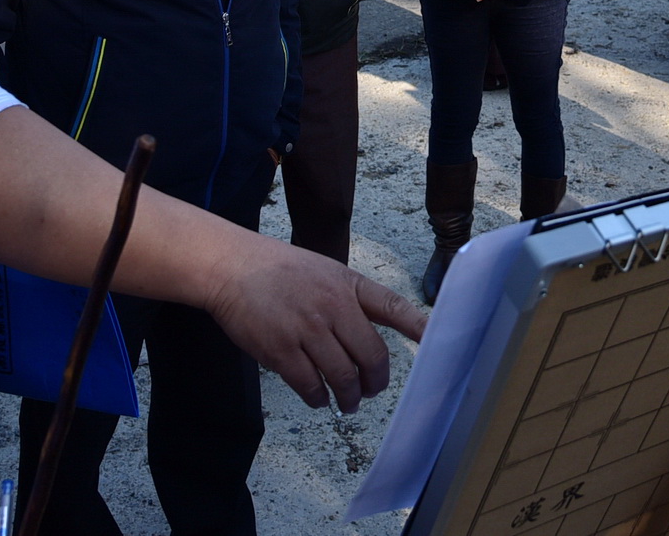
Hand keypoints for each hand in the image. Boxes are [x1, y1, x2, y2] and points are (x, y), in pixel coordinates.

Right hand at [203, 234, 426, 412]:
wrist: (231, 266)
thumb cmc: (278, 270)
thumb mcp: (325, 272)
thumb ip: (350, 300)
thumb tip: (371, 340)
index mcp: (347, 285)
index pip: (393, 307)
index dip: (418, 327)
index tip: (437, 343)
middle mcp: (333, 306)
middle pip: (371, 357)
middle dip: (375, 383)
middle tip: (370, 392)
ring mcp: (308, 329)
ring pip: (342, 377)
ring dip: (348, 398)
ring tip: (346, 403)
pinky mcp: (282, 350)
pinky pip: (311, 386)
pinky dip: (318, 398)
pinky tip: (318, 397)